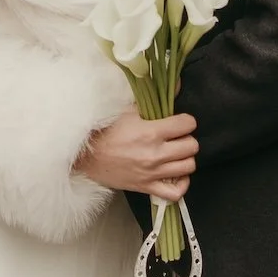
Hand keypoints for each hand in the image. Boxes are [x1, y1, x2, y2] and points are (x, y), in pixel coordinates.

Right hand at [75, 107, 197, 200]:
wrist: (85, 155)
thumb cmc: (105, 130)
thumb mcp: (128, 109)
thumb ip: (154, 98)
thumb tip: (177, 83)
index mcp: (151, 132)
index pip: (187, 124)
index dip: (186, 121)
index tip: (179, 121)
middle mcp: (155, 153)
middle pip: (191, 146)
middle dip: (187, 138)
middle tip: (177, 137)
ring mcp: (152, 173)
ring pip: (188, 167)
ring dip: (184, 158)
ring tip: (176, 153)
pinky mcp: (146, 187)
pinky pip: (175, 193)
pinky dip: (181, 184)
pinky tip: (176, 174)